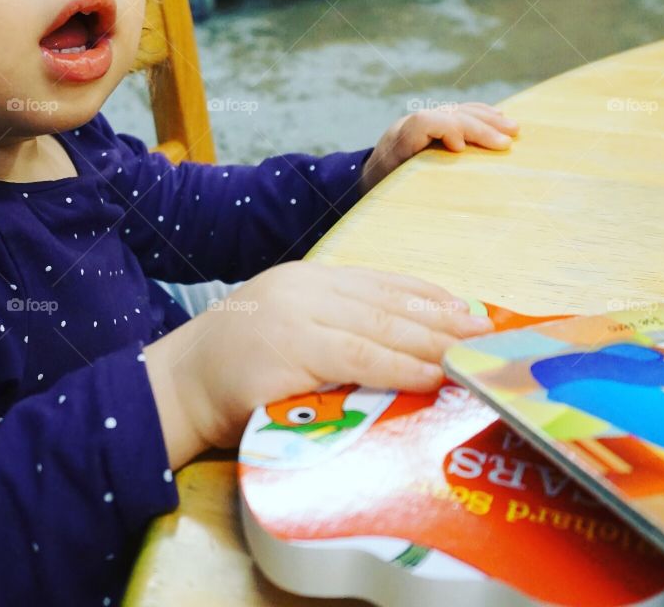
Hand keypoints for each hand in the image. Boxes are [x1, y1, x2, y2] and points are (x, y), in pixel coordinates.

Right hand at [144, 263, 492, 463]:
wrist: (176, 384)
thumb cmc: (231, 369)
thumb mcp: (284, 331)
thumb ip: (330, 330)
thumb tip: (395, 347)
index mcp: (305, 280)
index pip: (379, 282)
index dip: (427, 296)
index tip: (467, 309)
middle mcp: (304, 288)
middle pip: (388, 302)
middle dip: (443, 319)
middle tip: (487, 334)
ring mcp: (297, 316)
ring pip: (381, 327)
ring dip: (434, 343)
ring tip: (472, 356)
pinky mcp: (291, 350)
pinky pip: (360, 358)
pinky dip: (402, 366)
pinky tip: (431, 375)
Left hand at [360, 102, 518, 193]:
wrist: (366, 180)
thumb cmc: (381, 196)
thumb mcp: (391, 200)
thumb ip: (411, 196)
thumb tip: (446, 209)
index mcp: (396, 145)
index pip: (422, 123)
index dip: (445, 129)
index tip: (462, 149)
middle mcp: (407, 127)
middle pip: (446, 114)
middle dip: (478, 127)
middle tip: (506, 145)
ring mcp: (418, 122)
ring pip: (455, 110)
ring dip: (486, 119)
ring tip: (513, 130)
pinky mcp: (429, 123)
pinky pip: (457, 112)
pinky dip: (480, 116)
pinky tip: (499, 119)